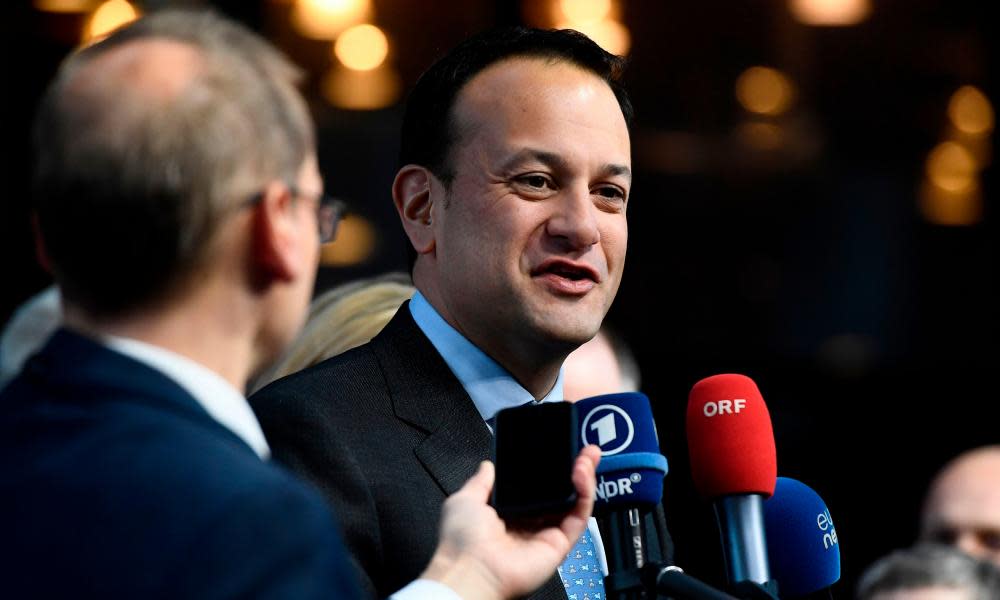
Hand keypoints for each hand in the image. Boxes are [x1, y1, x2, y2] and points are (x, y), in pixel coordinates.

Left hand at [420, 445, 600, 599]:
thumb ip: (481, 481)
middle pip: (561, 492)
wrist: (470, 569)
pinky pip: (579, 517)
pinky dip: (585, 494)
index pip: (537, 486)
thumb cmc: (461, 543)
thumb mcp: (465, 499)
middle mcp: (529, 523)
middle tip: (583, 449)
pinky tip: (581, 475)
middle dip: (575, 468)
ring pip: (574, 501)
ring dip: (583, 477)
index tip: (559, 449)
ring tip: (585, 458)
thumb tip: (487, 465)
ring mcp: (546, 533)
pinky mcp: (560, 544)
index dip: (550, 467)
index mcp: (507, 513)